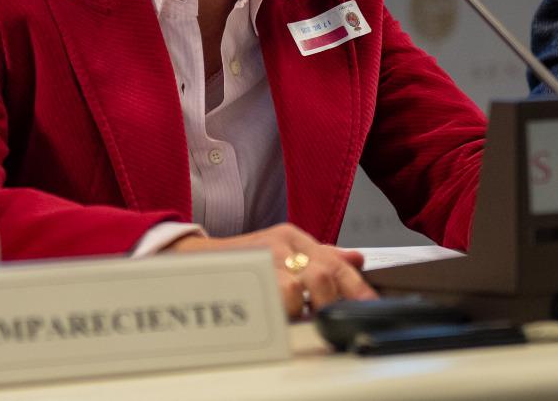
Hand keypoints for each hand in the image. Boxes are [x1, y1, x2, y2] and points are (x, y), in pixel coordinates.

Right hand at [163, 223, 376, 317]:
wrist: (187, 260)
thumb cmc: (237, 261)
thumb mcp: (282, 251)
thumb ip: (320, 256)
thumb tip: (357, 261)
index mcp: (293, 238)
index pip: (335, 262)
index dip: (357, 289)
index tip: (370, 309)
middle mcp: (280, 244)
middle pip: (322, 274)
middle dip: (331, 303)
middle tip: (331, 320)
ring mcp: (260, 259)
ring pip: (297, 288)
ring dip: (304, 310)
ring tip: (302, 321)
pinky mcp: (243, 274)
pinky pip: (271, 298)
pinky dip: (282, 313)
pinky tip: (281, 320)